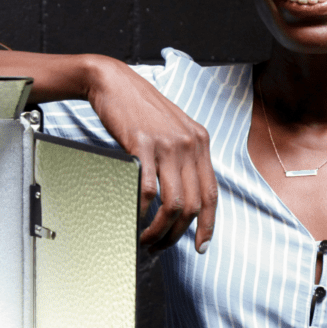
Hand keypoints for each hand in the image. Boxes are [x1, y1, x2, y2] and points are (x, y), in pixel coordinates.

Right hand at [83, 56, 216, 251]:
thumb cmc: (141, 109)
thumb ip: (185, 158)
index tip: (201, 245)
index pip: (212, 193)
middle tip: (162, 245)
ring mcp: (168, 145)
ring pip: (172, 203)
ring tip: (147, 239)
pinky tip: (134, 220)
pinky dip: (141, 212)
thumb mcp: (174, 131)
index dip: (208, 224)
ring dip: (159, 229)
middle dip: (178, 234)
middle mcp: (190, 144)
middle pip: (193, 204)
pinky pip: (147, 190)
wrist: (114, 82)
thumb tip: (185, 196)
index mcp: (201, 143)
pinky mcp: (143, 145)